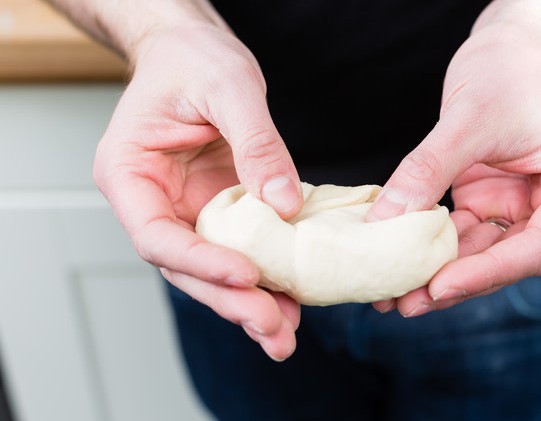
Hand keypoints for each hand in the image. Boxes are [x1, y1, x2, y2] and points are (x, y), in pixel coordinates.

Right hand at [93, 26, 302, 359]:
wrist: (194, 52)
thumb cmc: (194, 60)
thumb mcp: (228, 86)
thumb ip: (255, 142)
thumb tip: (283, 204)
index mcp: (130, 174)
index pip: (156, 235)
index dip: (199, 262)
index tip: (246, 276)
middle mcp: (153, 202)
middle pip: (185, 268)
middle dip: (229, 300)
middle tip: (271, 327)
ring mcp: (186, 211)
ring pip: (211, 271)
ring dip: (247, 304)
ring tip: (283, 333)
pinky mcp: (218, 213)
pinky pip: (239, 252)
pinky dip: (264, 280)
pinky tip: (291, 304)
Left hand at [369, 25, 540, 315]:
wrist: (520, 42)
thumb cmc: (517, 67)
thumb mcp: (471, 117)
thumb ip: (430, 170)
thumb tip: (386, 220)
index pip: (537, 246)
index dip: (486, 272)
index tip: (438, 286)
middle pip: (508, 260)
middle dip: (454, 282)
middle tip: (404, 304)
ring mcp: (528, 206)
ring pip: (483, 253)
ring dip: (439, 271)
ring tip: (392, 293)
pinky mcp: (498, 199)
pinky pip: (466, 233)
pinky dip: (434, 246)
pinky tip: (401, 259)